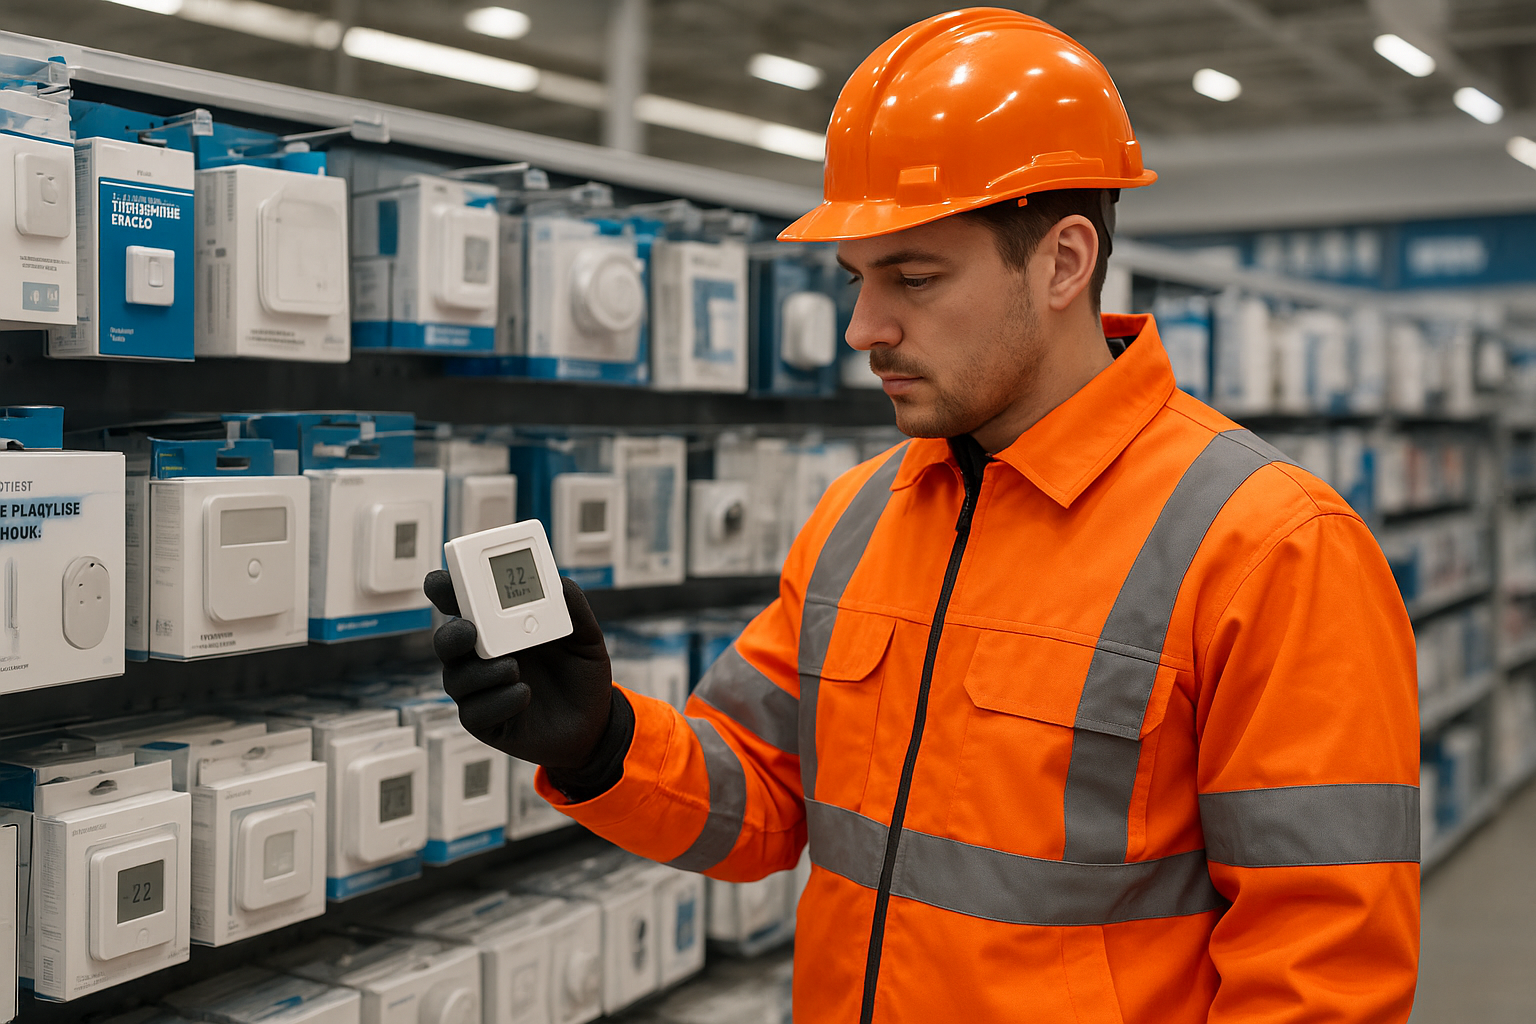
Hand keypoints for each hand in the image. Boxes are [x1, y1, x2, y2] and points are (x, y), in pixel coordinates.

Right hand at [424, 570, 614, 769]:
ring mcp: (480, 690)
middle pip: (446, 641)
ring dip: (482, 672)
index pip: (462, 604)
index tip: (442, 583)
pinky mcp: (485, 722)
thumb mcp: (585, 636)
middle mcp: (482, 656)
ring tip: (514, 669)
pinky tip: (524, 694)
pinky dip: (498, 701)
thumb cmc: (580, 672)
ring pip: (456, 678)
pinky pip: (475, 713)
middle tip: (470, 631)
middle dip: (452, 634)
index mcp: (499, 627)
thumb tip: (558, 583)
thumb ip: (573, 607)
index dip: (445, 590)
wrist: (594, 720)